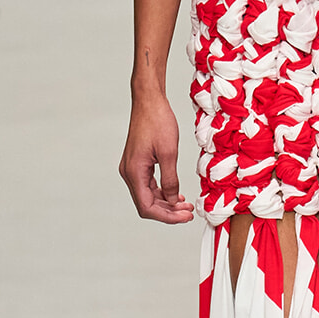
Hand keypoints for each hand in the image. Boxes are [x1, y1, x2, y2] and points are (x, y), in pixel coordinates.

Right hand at [119, 92, 194, 223]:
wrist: (149, 100)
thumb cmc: (158, 121)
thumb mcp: (169, 152)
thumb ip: (170, 180)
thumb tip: (173, 201)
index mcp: (134, 172)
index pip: (147, 207)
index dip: (167, 216)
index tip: (185, 217)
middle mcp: (129, 173)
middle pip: (146, 205)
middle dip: (168, 212)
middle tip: (189, 214)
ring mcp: (131, 168)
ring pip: (148, 196)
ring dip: (166, 203)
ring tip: (186, 207)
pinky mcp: (137, 163)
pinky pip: (148, 185)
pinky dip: (162, 192)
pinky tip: (176, 195)